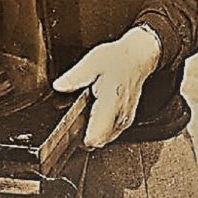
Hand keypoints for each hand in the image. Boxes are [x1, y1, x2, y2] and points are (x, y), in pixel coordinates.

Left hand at [53, 26, 160, 148]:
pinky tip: (95, 111)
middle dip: (84, 134)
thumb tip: (59, 86)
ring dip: (93, 131)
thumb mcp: (91, 62)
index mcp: (110, 103)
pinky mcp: (127, 118)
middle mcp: (120, 115)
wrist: (138, 57)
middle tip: (73, 118)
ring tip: (84, 112)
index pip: (96, 136)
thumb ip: (75, 77)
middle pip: (99, 141)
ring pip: (105, 138)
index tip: (69, 131)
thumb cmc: (118, 58)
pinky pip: (112, 131)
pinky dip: (101, 127)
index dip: (80, 138)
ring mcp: (125, 119)